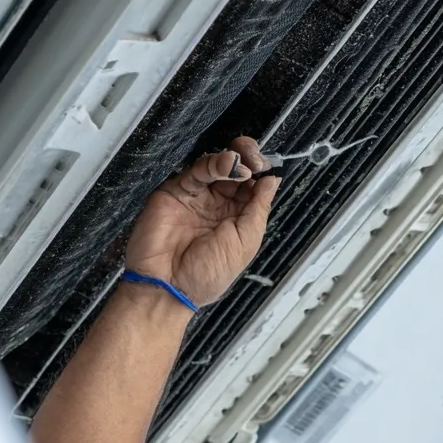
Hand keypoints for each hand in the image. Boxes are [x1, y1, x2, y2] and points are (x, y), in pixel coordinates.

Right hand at [124, 136, 279, 306]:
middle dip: (249, 160)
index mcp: (238, 221)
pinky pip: (197, 171)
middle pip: (237, 173)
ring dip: (233, 160)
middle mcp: (219, 207)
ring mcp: (198, 198)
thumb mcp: (246, 243)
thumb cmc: (208, 274)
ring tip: (240, 164)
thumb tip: (273, 181)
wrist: (169, 284)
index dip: (262, 175)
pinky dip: (214, 164)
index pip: (253, 189)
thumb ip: (258, 210)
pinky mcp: (177, 191)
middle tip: (256, 158)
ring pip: (218, 167)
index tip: (269, 167)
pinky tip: (227, 165)